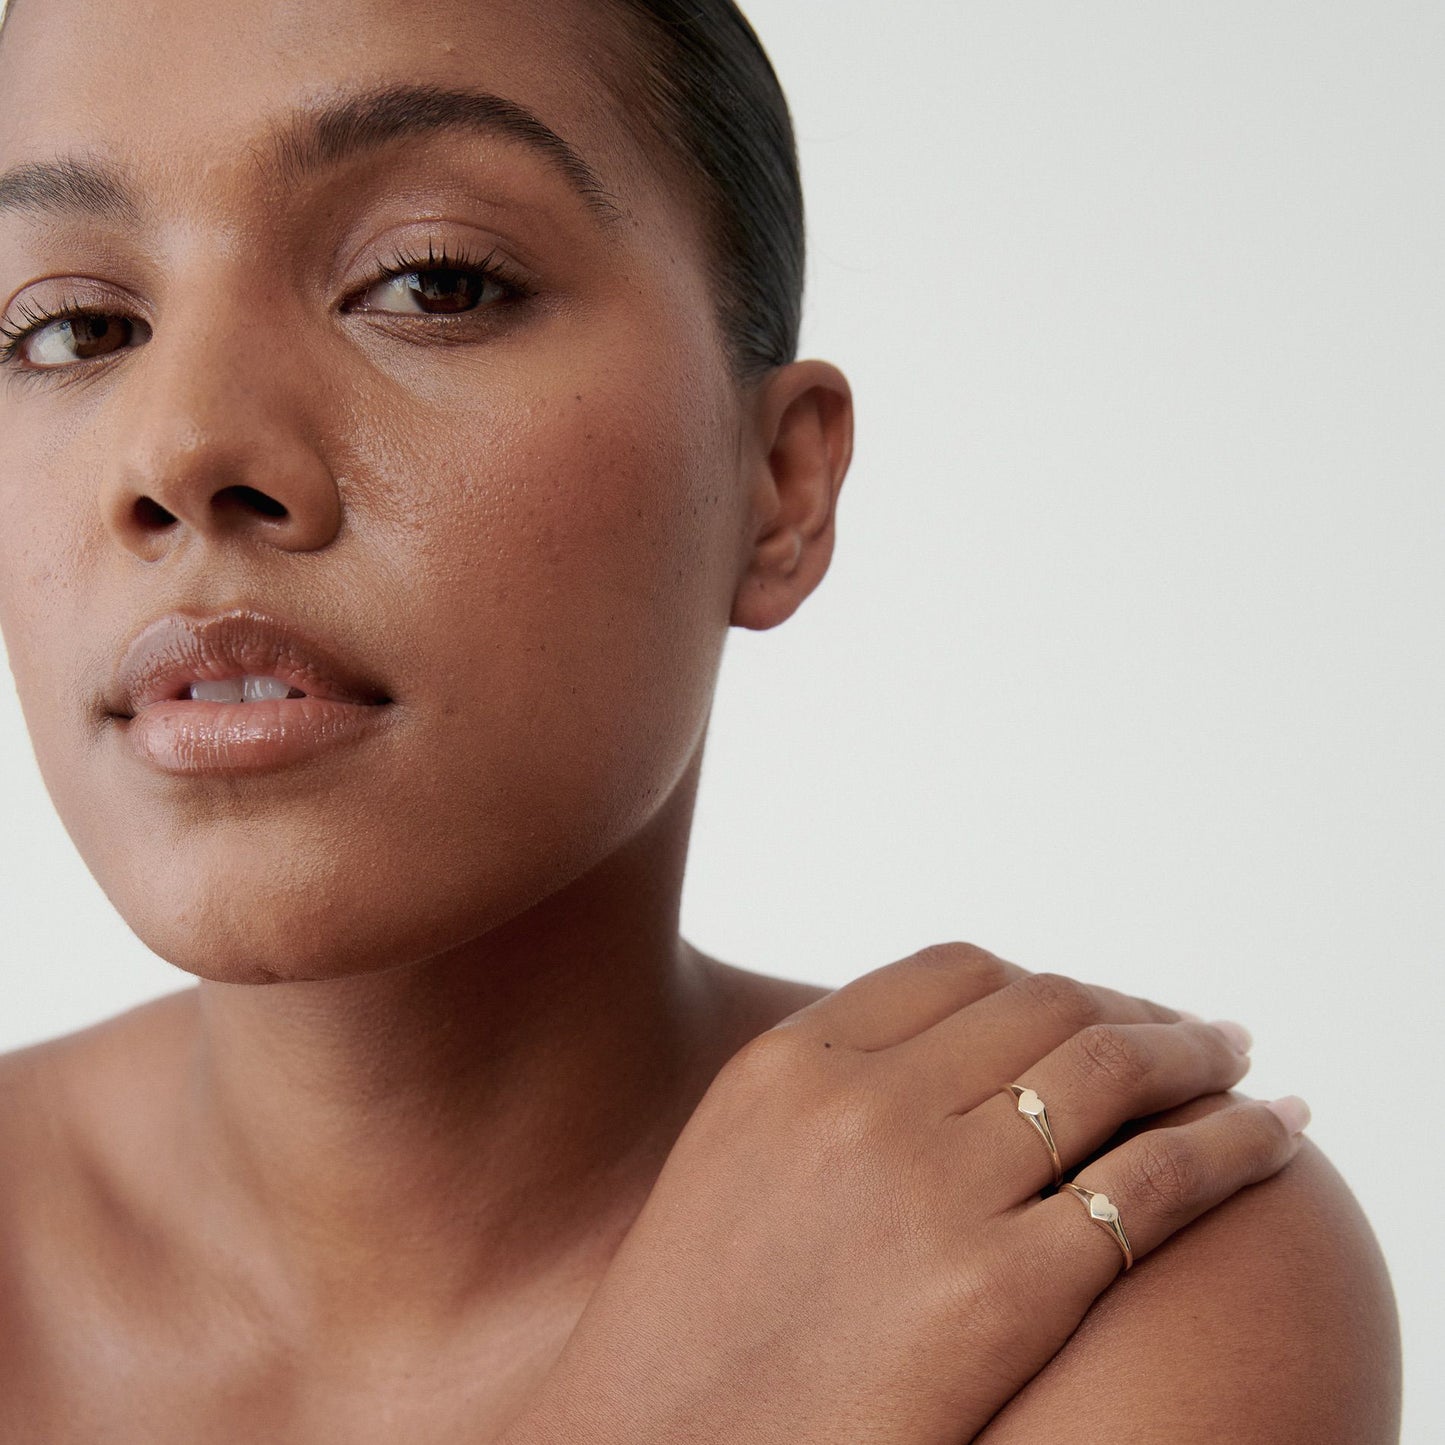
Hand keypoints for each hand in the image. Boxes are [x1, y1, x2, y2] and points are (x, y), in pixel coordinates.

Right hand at [499, 943, 1306, 1444]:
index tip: (1088, 1001)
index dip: (1043, 978)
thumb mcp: (734, 1155)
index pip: (957, 972)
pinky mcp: (1004, 1293)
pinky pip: (1155, 1183)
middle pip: (1044, 1004)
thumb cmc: (699, 1319)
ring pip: (1110, 1070)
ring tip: (1234, 1056)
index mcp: (792, 1064)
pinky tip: (1275, 1129)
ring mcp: (935, 1192)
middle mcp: (865, 1105)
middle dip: (1129, 1006)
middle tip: (1184, 1027)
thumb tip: (951, 1051)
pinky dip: (1235, 1141)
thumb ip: (829, 1084)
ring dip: (1194, 1052)